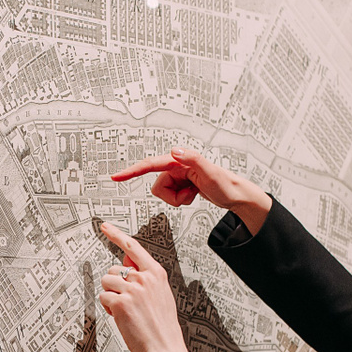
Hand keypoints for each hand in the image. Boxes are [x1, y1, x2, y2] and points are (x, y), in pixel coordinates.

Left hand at [97, 223, 198, 351]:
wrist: (166, 351)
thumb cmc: (163, 329)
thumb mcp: (160, 296)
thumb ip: (145, 280)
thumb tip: (125, 266)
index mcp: (157, 274)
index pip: (133, 247)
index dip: (116, 235)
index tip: (105, 227)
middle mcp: (144, 278)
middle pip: (112, 270)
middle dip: (114, 286)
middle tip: (126, 304)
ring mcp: (133, 290)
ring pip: (106, 283)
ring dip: (110, 297)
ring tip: (126, 312)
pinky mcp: (121, 303)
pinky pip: (104, 298)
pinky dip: (108, 309)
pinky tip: (122, 318)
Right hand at [111, 147, 271, 232]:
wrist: (235, 195)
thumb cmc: (225, 183)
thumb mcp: (210, 172)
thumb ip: (193, 159)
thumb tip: (174, 151)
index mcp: (179, 160)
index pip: (150, 165)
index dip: (132, 171)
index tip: (116, 177)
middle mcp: (176, 166)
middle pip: (158, 186)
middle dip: (172, 196)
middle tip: (190, 194)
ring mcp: (178, 176)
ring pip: (163, 193)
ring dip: (177, 199)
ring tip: (193, 194)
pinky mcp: (181, 184)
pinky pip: (171, 197)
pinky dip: (181, 200)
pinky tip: (193, 195)